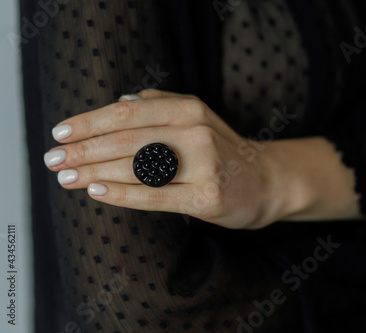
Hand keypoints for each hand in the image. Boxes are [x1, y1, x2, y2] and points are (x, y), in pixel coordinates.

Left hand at [44, 89, 360, 228]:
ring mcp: (204, 165)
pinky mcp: (206, 197)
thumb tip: (119, 104)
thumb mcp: (197, 116)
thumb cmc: (223, 151)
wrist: (265, 180)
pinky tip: (97, 191)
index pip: (128, 113)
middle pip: (127, 140)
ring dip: (94, 172)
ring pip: (137, 167)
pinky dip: (122, 193)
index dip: (89, 122)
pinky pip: (155, 195)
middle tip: (54, 160)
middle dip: (84, 150)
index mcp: (189, 109)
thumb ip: (161, 105)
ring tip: (67, 176)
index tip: (61, 133)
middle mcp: (196, 132)